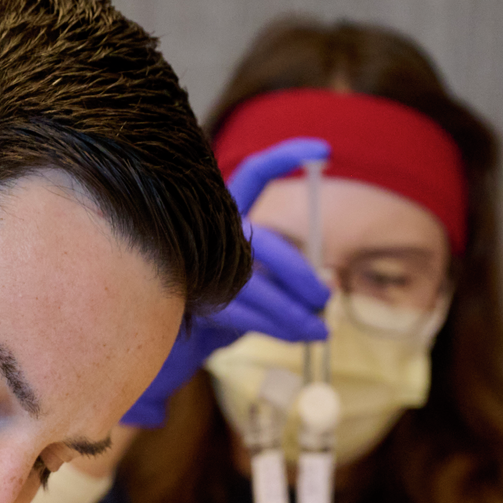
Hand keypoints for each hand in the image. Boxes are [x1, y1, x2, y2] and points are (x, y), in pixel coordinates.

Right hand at [122, 138, 330, 426]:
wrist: (172, 353)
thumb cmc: (219, 313)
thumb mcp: (255, 285)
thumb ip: (285, 278)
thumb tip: (329, 284)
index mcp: (222, 214)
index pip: (253, 174)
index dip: (285, 157)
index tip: (325, 149)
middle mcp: (205, 232)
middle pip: (266, 242)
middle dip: (301, 275)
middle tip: (327, 299)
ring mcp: (193, 267)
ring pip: (256, 286)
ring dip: (293, 313)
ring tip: (318, 332)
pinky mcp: (189, 304)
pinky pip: (243, 315)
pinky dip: (277, 328)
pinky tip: (296, 337)